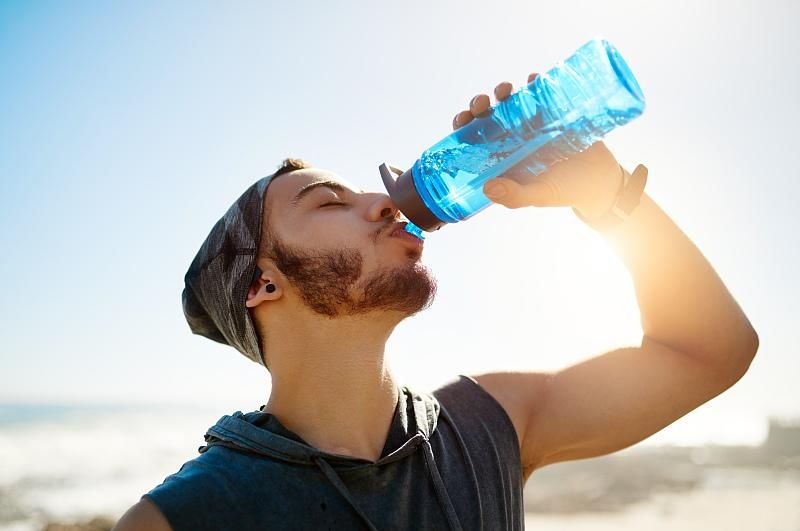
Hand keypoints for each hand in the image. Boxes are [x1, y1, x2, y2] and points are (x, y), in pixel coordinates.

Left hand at [452, 73, 624, 219]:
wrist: (600, 181)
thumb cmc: (563, 191)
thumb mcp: (538, 195)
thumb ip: (514, 196)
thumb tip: (487, 188)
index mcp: (502, 156)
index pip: (474, 138)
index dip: (464, 126)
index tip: (462, 119)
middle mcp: (513, 136)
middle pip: (488, 115)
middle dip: (480, 105)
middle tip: (483, 102)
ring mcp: (533, 122)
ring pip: (510, 101)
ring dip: (503, 91)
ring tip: (506, 90)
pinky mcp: (555, 111)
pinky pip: (541, 92)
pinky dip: (535, 83)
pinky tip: (533, 79)